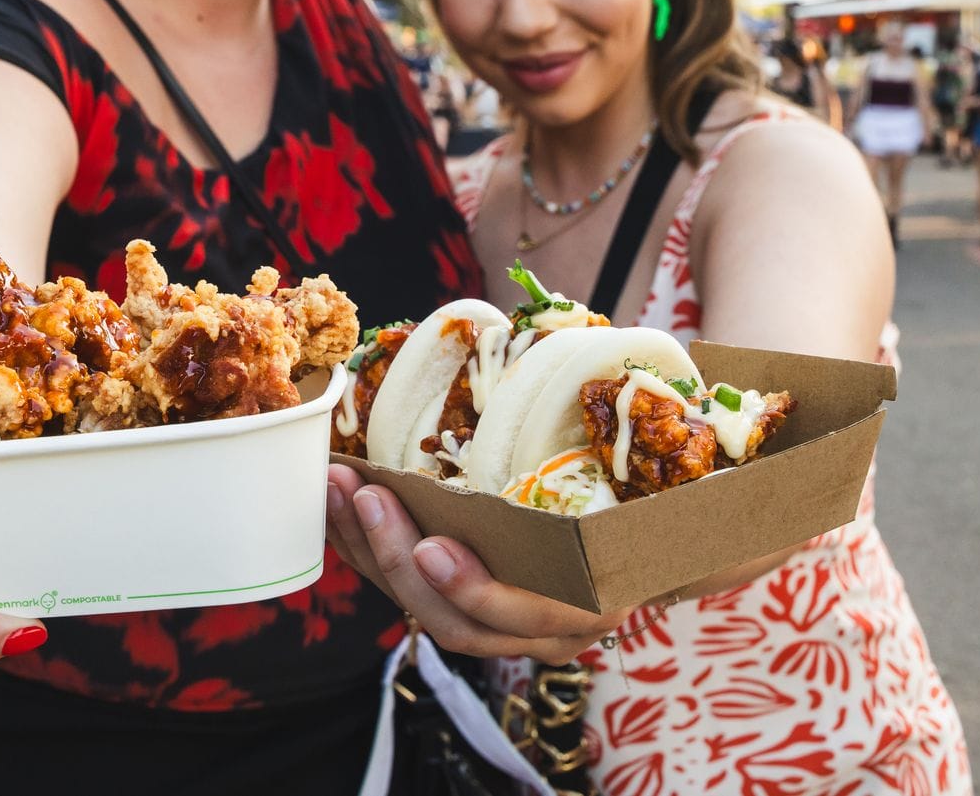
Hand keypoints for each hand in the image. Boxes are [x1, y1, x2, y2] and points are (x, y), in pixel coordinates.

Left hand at [325, 466, 632, 662]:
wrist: (641, 538)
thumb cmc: (635, 494)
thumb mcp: (632, 474)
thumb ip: (611, 438)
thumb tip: (575, 347)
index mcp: (594, 601)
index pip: (527, 615)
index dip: (475, 589)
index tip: (430, 546)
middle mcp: (547, 632)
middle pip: (459, 623)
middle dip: (400, 558)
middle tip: (364, 497)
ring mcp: (502, 629)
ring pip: (423, 612)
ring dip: (372, 553)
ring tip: (341, 491)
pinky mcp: (462, 612)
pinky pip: (405, 595)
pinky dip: (366, 555)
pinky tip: (338, 511)